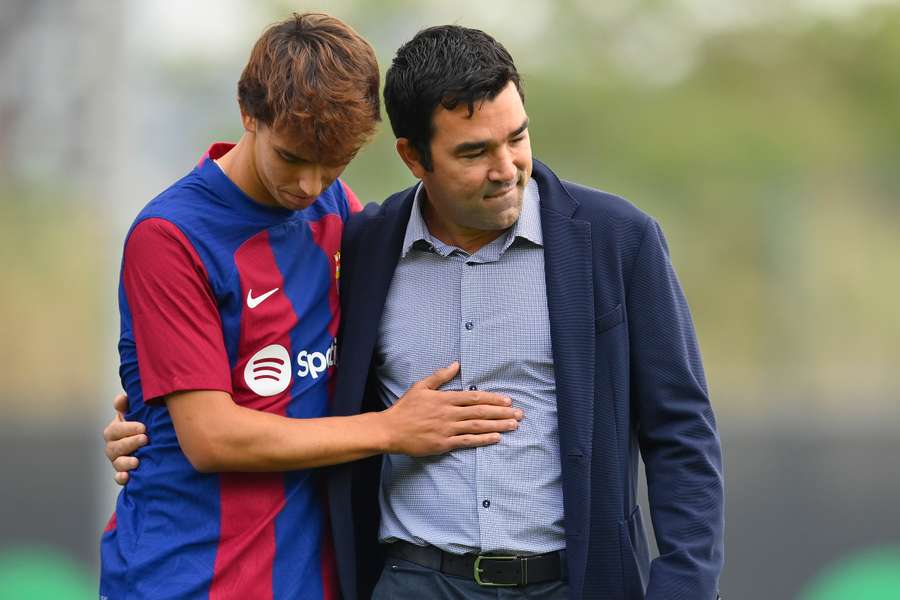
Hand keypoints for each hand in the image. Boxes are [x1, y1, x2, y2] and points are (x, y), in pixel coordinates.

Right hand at [102, 392, 147, 484]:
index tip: (143, 427)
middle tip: (145, 439)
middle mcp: (113, 447)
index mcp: (114, 431)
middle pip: (115, 447)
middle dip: (130, 443)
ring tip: (137, 461)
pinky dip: (122, 477)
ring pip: (117, 463)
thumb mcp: (134, 414)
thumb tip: (121, 398)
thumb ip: (126, 406)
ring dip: (126, 462)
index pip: (115, 430)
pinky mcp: (124, 473)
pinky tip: (127, 476)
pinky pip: (118, 478)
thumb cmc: (140, 426)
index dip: (127, 428)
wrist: (151, 444)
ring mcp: (117, 461)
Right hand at [380, 362, 522, 455]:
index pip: (474, 397)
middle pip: (480, 411)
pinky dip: (483, 439)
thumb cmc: (405, 408)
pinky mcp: (444, 444)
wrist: (390, 430)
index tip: (508, 401)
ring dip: (498, 425)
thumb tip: (456, 364)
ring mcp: (447, 429)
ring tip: (513, 425)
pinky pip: (467, 441)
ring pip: (477, 426)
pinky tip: (496, 438)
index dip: (493, 398)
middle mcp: (449, 413)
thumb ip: (440, 376)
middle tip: (519, 414)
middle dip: (502, 412)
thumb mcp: (421, 387)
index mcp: (445, 398)